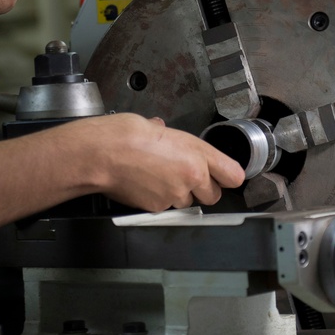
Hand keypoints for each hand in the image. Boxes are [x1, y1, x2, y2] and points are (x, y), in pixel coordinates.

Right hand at [60, 113, 245, 212]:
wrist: (101, 154)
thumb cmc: (124, 134)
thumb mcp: (154, 125)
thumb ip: (168, 134)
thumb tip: (162, 130)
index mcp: (197, 152)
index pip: (233, 174)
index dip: (228, 176)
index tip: (225, 175)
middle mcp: (192, 176)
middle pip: (214, 195)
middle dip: (202, 189)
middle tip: (184, 177)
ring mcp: (175, 194)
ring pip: (188, 203)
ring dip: (178, 194)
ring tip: (157, 178)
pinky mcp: (158, 208)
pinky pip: (166, 208)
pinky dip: (158, 200)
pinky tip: (144, 185)